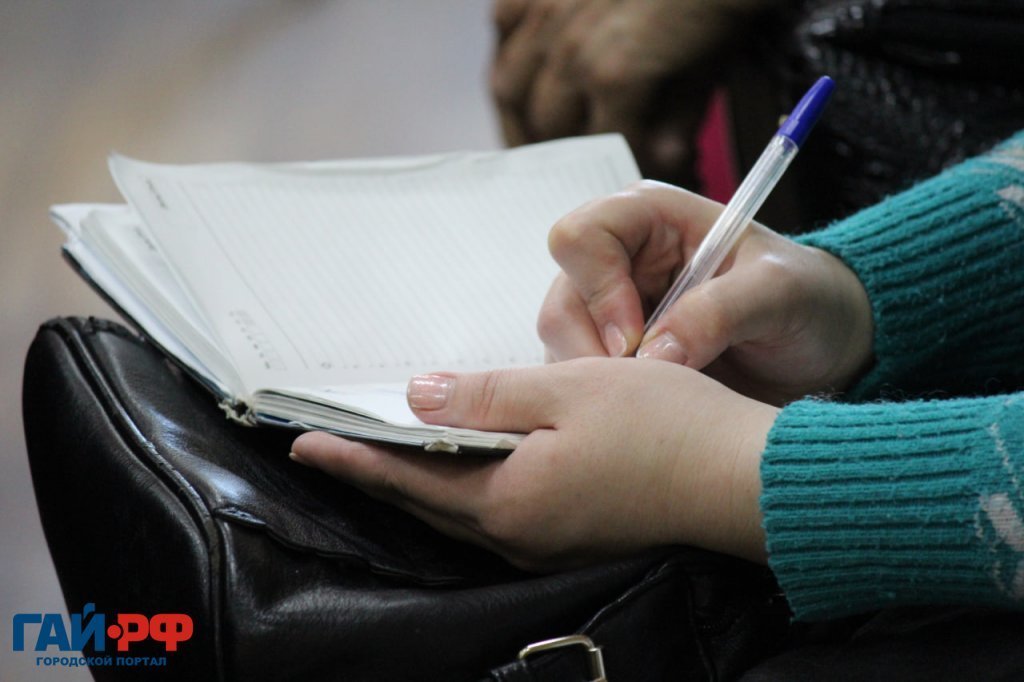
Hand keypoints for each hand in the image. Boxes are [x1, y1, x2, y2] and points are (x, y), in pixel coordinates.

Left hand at [290, 358, 776, 570]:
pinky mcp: (574, 539)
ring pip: (460, 513)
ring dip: (419, 485)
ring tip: (387, 459)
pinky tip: (466, 471)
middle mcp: (519, 534)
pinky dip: (464, 492)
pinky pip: (497, 518)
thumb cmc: (667, 425)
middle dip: (376, 475)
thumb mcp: (570, 390)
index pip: (408, 476)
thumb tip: (418, 397)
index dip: (353, 457)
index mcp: (508, 498)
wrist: (744, 481)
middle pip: (427, 502)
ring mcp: (547, 544)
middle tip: (332, 451)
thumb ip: (487, 395)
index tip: (303, 444)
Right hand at [489, 0, 774, 182]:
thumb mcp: (709, 67)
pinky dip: (508, 53)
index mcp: (616, 77)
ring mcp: (547, 11)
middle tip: (575, 168)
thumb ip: (678, 121)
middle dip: (562, 155)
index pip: (603, 149)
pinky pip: (503, 23)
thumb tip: (662, 161)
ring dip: (519, 120)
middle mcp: (570, 49)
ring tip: (532, 139)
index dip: (614, 168)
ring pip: (510, 87)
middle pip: (547, 128)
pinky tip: (522, 72)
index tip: (623, 176)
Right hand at [538, 181, 873, 404]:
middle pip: (562, 303)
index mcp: (649, 220)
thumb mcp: (781, 293)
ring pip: (563, 352)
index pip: (580, 238)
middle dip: (594, 354)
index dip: (598, 289)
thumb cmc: (808, 300)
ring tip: (664, 403)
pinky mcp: (612, 361)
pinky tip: (654, 416)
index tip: (635, 340)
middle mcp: (618, 263)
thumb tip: (653, 354)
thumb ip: (719, 311)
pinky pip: (580, 386)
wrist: (823, 351)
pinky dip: (606, 407)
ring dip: (601, 387)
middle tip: (646, 389)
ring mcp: (609, 315)